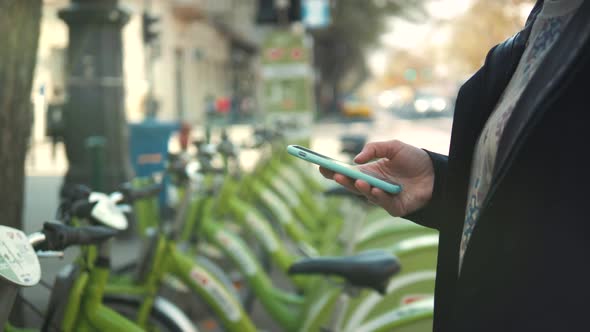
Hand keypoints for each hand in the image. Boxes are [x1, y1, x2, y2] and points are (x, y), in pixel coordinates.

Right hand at [319, 140, 433, 216]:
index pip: (348, 173)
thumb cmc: (413, 158)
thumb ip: (374, 149)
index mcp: (370, 172)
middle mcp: (373, 186)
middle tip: (335, 174)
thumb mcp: (393, 147)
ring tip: (358, 181)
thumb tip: (356, 160)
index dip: (334, 171)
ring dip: (361, 189)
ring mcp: (383, 197)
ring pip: (367, 195)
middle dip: (343, 180)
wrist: (436, 171)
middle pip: (353, 185)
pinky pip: (384, 203)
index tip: (321, 165)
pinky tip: (375, 190)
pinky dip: (379, 197)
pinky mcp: (395, 207)